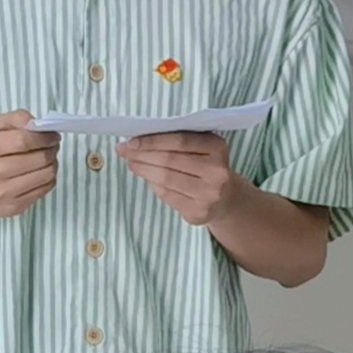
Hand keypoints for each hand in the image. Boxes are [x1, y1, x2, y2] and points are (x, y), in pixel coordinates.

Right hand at [0, 111, 60, 219]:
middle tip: (53, 145)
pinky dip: (49, 178)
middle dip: (52, 149)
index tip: (53, 135)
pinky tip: (41, 172)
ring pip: (46, 175)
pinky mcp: (14, 207)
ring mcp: (2, 194)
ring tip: (48, 158)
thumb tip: (39, 125)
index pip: (24, 141)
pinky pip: (45, 189)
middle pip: (39, 159)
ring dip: (53, 163)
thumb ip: (17, 119)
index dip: (45, 137)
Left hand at [123, 129, 237, 226]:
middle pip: (169, 160)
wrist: (227, 199)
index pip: (179, 141)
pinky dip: (152, 185)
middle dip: (142, 155)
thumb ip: (176, 142)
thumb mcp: (202, 148)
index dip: (152, 141)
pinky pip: (166, 195)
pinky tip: (147, 178)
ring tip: (132, 164)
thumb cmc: (207, 168)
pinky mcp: (199, 212)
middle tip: (125, 152)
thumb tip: (136, 142)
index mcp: (217, 147)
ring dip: (143, 170)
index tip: (131, 141)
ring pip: (165, 179)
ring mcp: (209, 194)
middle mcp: (217, 171)